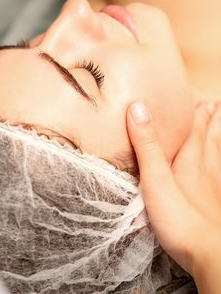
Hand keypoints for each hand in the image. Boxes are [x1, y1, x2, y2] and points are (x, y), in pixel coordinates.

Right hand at [127, 102, 220, 290]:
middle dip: (210, 122)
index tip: (201, 99)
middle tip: (213, 105)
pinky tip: (216, 173)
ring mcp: (212, 189)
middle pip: (209, 140)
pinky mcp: (213, 207)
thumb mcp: (156, 177)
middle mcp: (205, 171)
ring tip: (217, 130)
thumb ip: (147, 145)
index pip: (196, 130)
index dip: (198, 113)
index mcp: (190, 160)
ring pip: (216, 157)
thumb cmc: (180, 216)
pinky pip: (218, 178)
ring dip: (216, 140)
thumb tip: (139, 108)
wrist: (210, 254)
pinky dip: (217, 167)